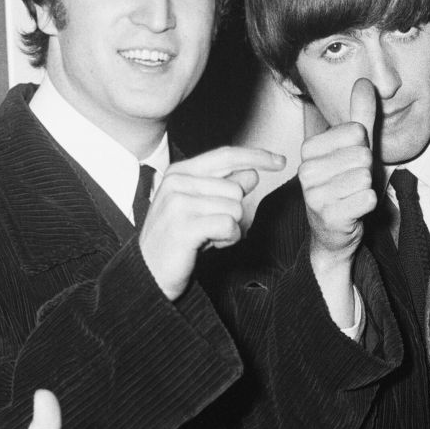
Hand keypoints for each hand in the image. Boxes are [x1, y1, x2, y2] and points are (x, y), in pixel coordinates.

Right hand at [137, 146, 284, 300]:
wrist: (149, 273)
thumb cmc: (177, 240)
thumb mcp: (202, 208)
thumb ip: (224, 188)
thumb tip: (252, 173)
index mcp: (180, 172)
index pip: (226, 155)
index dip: (256, 156)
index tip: (280, 161)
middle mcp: (177, 181)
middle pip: (236, 188)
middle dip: (233, 213)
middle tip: (210, 229)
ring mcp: (179, 202)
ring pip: (235, 208)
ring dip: (229, 229)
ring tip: (206, 238)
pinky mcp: (185, 225)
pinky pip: (229, 225)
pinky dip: (227, 239)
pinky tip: (208, 245)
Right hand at [299, 79, 378, 322]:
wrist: (334, 232)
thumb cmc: (344, 186)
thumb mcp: (354, 148)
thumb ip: (359, 116)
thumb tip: (364, 82)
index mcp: (308, 149)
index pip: (356, 132)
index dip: (363, 149)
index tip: (349, 164)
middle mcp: (306, 171)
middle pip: (362, 155)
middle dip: (365, 172)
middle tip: (351, 184)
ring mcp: (314, 195)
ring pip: (365, 178)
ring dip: (366, 189)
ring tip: (351, 197)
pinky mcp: (329, 217)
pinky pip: (368, 198)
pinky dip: (369, 205)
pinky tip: (354, 211)